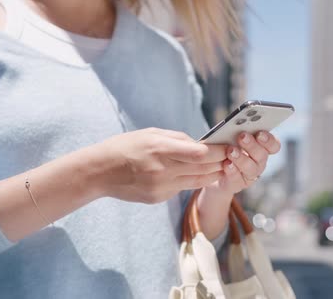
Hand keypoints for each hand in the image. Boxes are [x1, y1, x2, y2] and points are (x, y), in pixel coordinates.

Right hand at [88, 128, 226, 203]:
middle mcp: (163, 170)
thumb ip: (178, 138)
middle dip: (221, 162)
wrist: (99, 172)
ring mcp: (161, 187)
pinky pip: (182, 188)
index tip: (229, 146)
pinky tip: (199, 174)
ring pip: (197, 181)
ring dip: (212, 174)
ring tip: (222, 166)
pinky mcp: (158, 198)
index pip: (201, 153)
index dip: (219, 151)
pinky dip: (192, 180)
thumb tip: (201, 143)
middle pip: (204, 169)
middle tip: (233, 156)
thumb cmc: (125, 147)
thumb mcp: (151, 133)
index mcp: (161, 149)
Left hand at [206, 131, 280, 194]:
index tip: (260, 133)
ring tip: (231, 151)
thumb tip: (236, 122)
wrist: (213, 170)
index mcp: (262, 147)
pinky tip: (227, 164)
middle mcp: (259, 161)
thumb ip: (236, 130)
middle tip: (242, 136)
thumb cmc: (225, 147)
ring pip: (251, 168)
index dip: (269, 140)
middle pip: (262, 155)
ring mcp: (250, 174)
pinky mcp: (238, 184)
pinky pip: (237, 179)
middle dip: (252, 145)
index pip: (274, 145)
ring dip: (241, 158)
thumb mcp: (230, 137)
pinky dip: (232, 171)